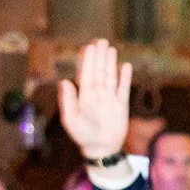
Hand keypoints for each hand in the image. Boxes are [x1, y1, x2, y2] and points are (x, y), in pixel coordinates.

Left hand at [58, 39, 132, 163]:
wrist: (101, 149)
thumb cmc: (82, 136)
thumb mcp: (71, 119)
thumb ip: (67, 100)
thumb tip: (64, 81)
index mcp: (84, 96)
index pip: (86, 74)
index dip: (87, 60)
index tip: (88, 47)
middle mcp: (97, 94)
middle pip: (98, 71)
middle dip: (99, 56)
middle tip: (100, 41)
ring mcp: (109, 99)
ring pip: (110, 76)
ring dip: (110, 63)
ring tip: (111, 49)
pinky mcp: (121, 105)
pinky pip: (123, 89)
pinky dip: (125, 78)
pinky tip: (126, 66)